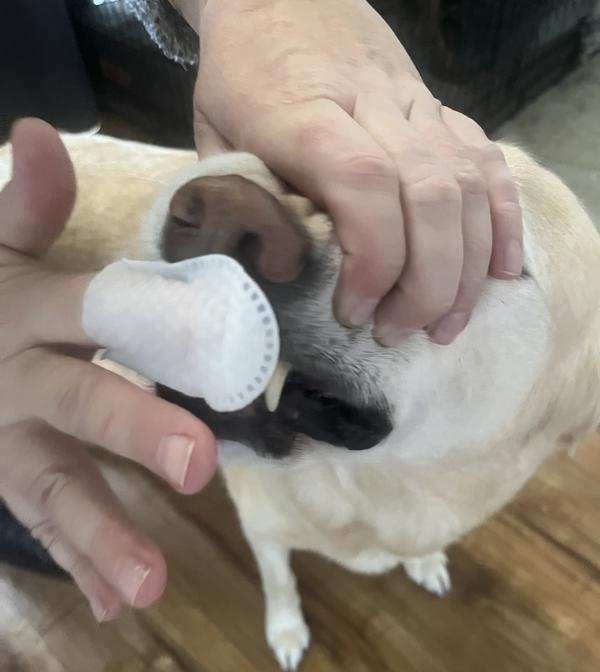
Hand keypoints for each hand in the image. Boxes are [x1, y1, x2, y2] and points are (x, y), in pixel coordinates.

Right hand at [0, 119, 216, 621]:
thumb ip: (23, 206)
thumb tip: (43, 131)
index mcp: (29, 315)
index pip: (87, 310)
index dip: (144, 318)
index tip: (213, 338)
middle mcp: (20, 382)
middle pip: (79, 404)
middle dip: (133, 432)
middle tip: (199, 465)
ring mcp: (9, 444)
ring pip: (56, 488)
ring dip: (103, 536)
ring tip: (149, 586)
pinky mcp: (9, 482)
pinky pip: (45, 526)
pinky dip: (82, 564)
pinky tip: (119, 605)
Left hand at [191, 0, 522, 344]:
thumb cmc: (243, 73)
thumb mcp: (214, 134)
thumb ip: (238, 200)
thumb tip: (267, 275)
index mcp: (307, 115)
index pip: (365, 186)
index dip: (372, 260)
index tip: (354, 312)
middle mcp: (374, 108)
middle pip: (430, 197)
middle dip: (426, 284)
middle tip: (397, 334)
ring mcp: (418, 106)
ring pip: (467, 188)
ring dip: (465, 269)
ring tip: (444, 325)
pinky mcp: (442, 109)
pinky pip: (489, 164)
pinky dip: (502, 221)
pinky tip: (500, 271)